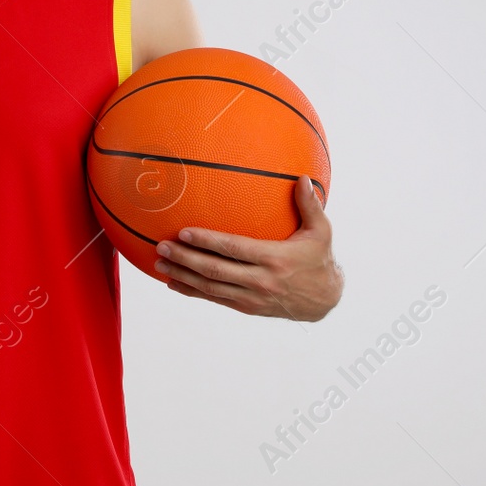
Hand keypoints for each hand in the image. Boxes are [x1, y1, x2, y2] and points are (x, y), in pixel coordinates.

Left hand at [154, 175, 342, 320]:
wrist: (325, 300)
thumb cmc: (320, 259)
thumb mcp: (322, 232)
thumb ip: (310, 205)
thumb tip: (303, 178)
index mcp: (276, 259)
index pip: (234, 248)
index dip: (207, 241)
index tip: (184, 231)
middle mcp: (262, 281)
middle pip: (216, 271)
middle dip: (186, 259)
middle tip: (162, 247)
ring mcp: (253, 298)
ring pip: (211, 288)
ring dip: (183, 277)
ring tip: (160, 265)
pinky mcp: (248, 308)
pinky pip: (215, 299)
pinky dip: (193, 292)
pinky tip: (174, 284)